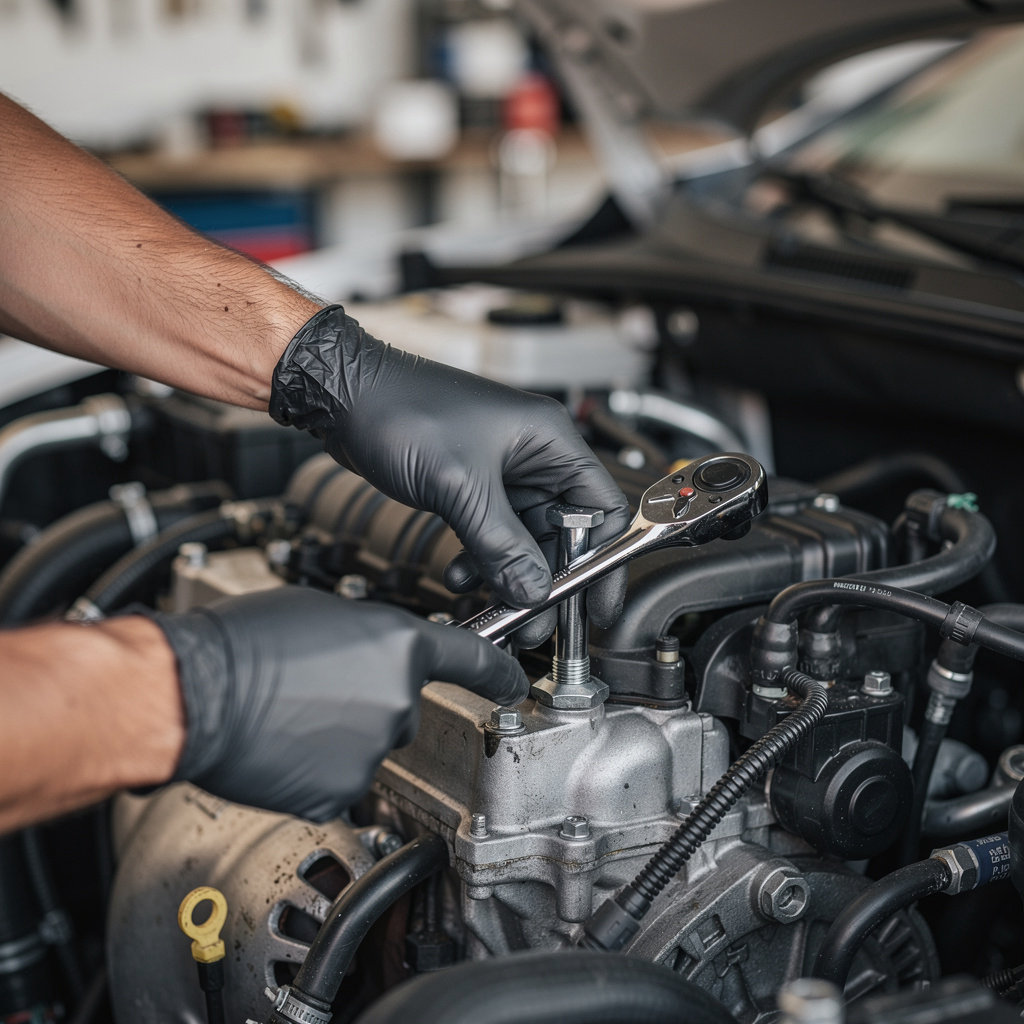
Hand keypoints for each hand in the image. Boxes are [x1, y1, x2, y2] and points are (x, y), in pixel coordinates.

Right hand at [152, 587, 527, 820]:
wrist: (191, 692)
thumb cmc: (245, 642)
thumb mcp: (322, 613)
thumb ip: (368, 636)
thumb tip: (372, 656)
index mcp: (399, 646)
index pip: (472, 658)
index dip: (500, 670)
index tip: (516, 682)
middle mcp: (398, 700)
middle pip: (401, 705)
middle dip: (368, 699)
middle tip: (315, 687)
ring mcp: (372, 752)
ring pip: (368, 744)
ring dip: (339, 734)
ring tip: (289, 714)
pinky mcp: (339, 794)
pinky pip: (338, 780)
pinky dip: (315, 768)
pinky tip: (282, 747)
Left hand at [269, 305, 629, 640]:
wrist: (344, 394)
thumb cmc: (403, 409)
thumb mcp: (460, 486)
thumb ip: (501, 545)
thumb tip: (533, 592)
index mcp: (550, 441)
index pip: (602, 509)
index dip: (603, 561)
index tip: (594, 605)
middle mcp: (534, 456)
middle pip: (563, 533)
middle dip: (547, 580)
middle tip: (533, 622)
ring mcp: (502, 472)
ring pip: (524, 540)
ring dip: (508, 576)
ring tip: (493, 607)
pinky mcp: (472, 486)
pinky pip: (491, 536)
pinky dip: (480, 562)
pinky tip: (460, 577)